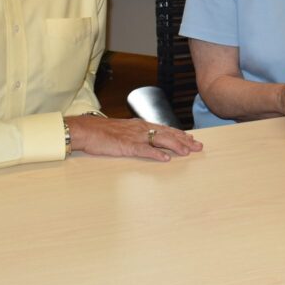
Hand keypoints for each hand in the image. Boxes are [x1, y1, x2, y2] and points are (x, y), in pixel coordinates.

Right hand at [65, 115, 202, 161]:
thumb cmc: (102, 132)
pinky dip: (156, 154)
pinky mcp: (126, 146)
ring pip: (160, 140)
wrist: (86, 130)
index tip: (192, 139)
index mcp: (140, 125)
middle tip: (198, 146)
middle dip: (184, 140)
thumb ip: (137, 133)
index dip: (180, 134)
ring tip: (187, 152)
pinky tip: (165, 158)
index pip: (165, 129)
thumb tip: (148, 140)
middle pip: (167, 133)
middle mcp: (141, 128)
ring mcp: (134, 137)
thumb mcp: (124, 130)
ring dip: (175, 146)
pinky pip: (144, 150)